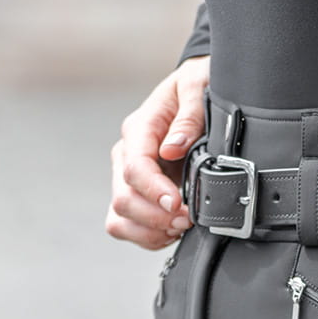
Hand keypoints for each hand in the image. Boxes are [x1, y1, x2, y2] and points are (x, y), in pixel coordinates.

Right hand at [106, 55, 210, 250]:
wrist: (197, 87)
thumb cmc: (198, 84)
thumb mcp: (198, 86)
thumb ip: (189, 116)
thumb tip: (173, 147)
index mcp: (140, 128)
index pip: (134, 168)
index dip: (154, 191)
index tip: (178, 204)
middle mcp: (128, 153)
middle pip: (123, 198)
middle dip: (155, 217)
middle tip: (188, 220)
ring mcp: (129, 175)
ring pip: (119, 217)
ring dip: (149, 231)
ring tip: (181, 227)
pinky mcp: (139, 192)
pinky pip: (129, 225)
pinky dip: (149, 235)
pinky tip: (173, 230)